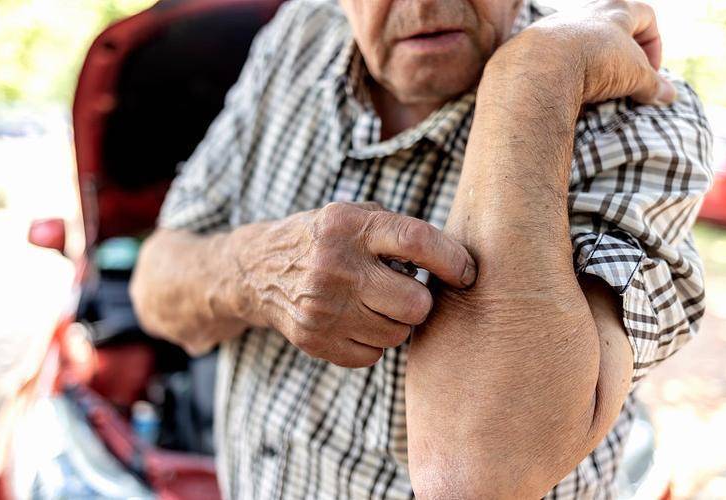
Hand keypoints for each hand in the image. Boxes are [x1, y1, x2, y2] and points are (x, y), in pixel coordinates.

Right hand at [233, 201, 476, 366]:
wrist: (259, 271)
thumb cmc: (324, 240)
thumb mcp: (353, 216)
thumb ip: (398, 231)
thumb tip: (455, 263)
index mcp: (349, 227)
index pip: (416, 242)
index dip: (452, 260)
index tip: (467, 273)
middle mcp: (333, 267)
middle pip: (415, 304)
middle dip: (420, 301)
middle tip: (405, 291)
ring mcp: (321, 307)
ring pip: (398, 335)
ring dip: (396, 322)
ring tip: (374, 303)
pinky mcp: (313, 340)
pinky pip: (373, 356)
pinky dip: (372, 343)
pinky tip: (355, 321)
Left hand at [501, 0, 675, 105]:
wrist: (541, 65)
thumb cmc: (595, 61)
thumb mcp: (633, 75)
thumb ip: (653, 84)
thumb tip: (669, 97)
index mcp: (615, 11)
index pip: (645, 17)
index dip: (654, 45)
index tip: (650, 73)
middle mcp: (583, 13)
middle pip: (609, 26)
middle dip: (619, 53)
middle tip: (621, 79)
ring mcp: (554, 28)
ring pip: (577, 42)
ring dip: (588, 63)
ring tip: (591, 88)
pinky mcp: (532, 47)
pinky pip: (552, 59)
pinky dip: (561, 74)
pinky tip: (563, 92)